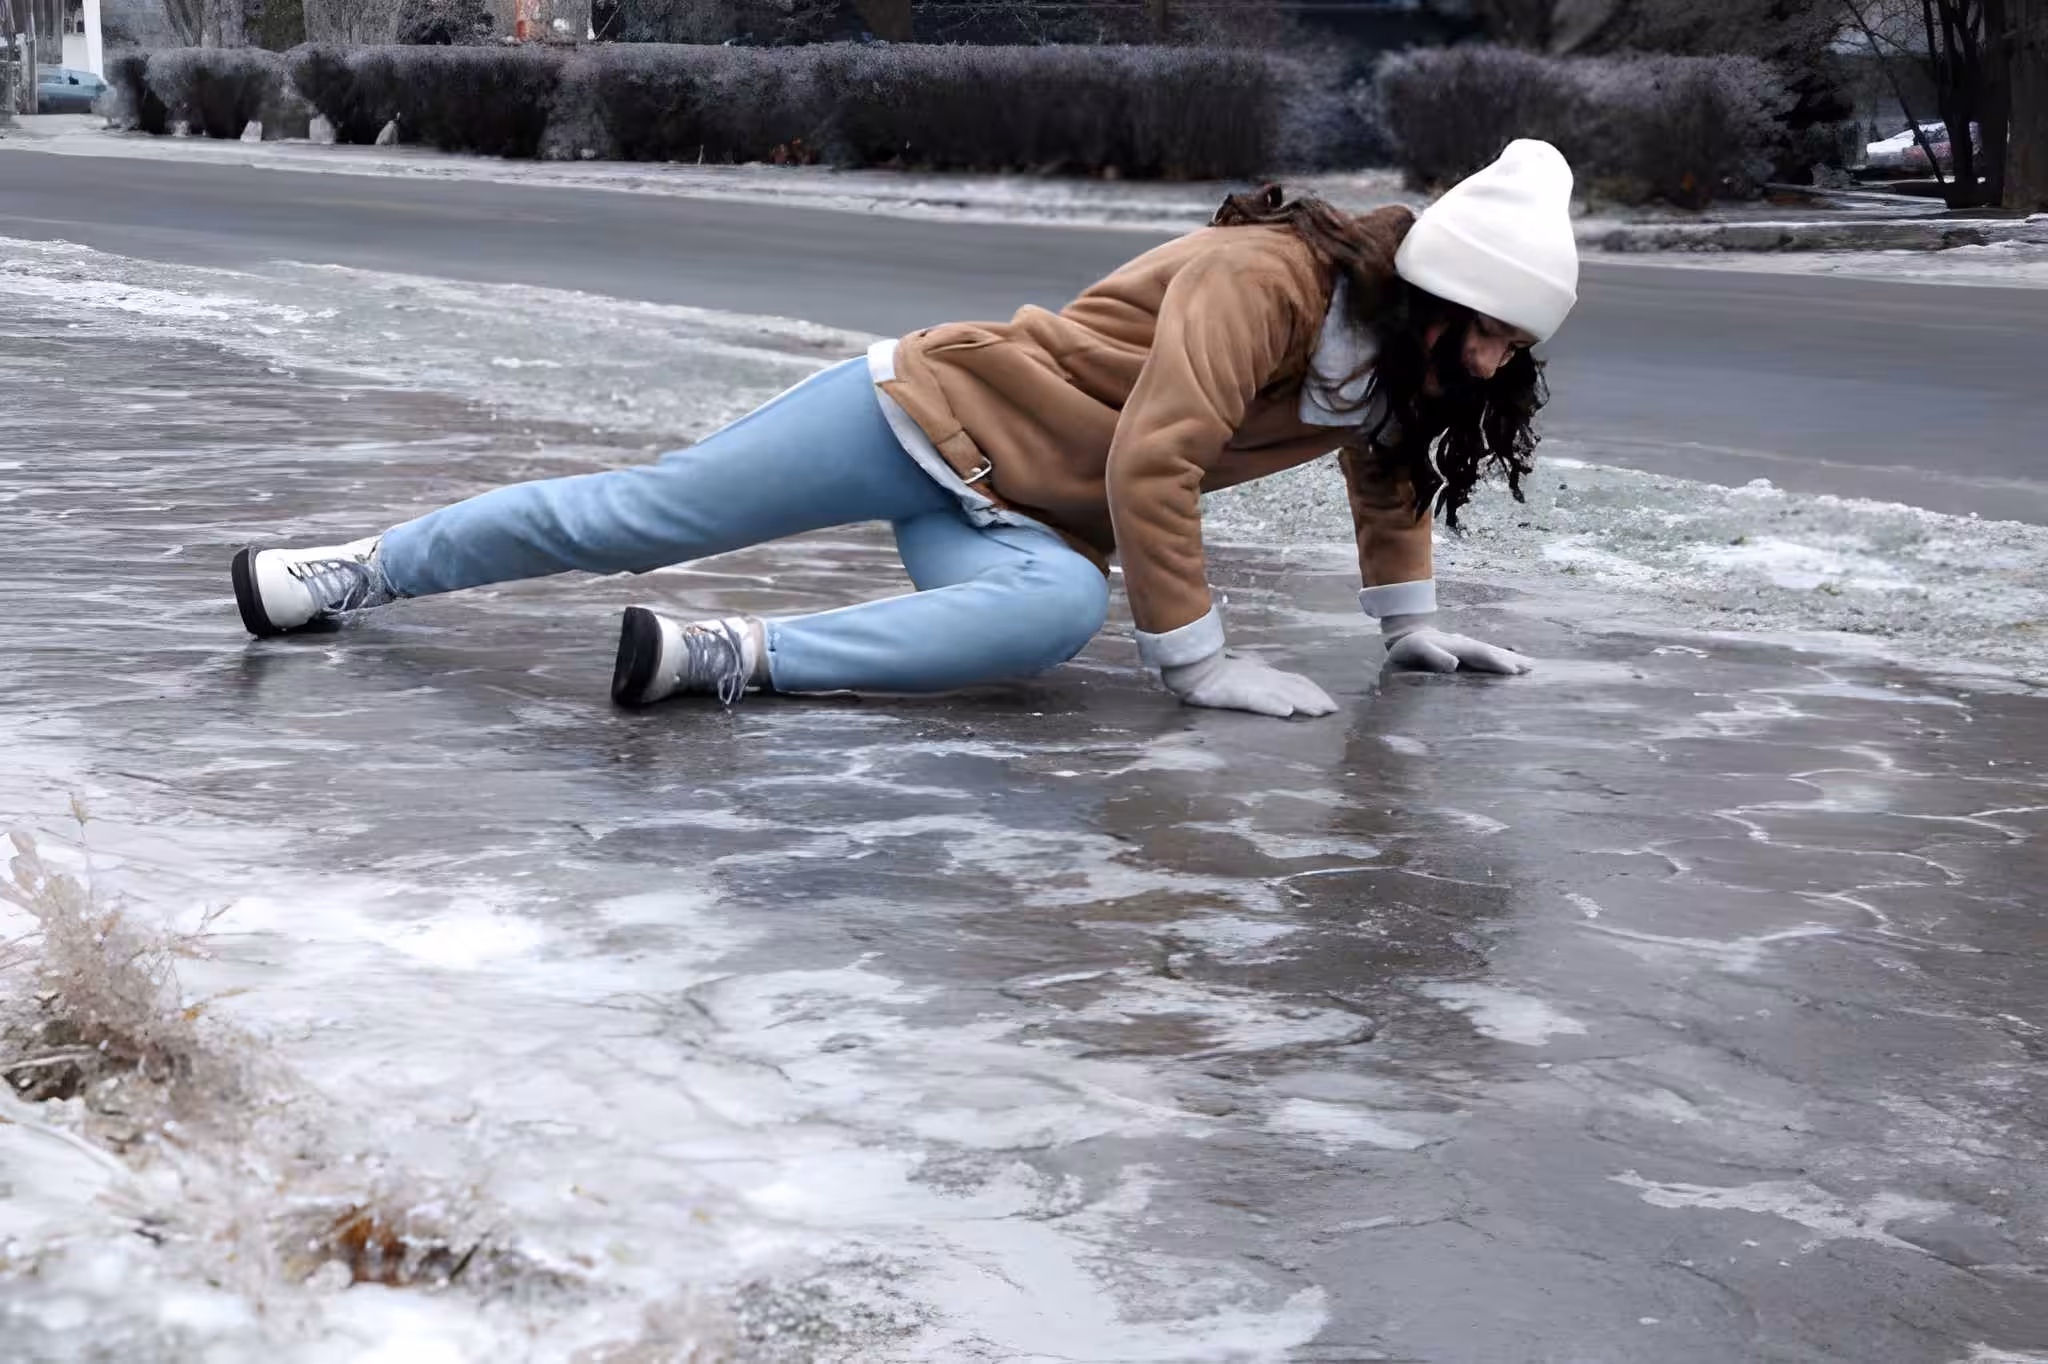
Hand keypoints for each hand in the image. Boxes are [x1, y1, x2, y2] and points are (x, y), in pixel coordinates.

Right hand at [1161, 651, 1338, 717]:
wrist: (1196, 670)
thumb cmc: (1216, 673)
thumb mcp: (1244, 672)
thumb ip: (1259, 678)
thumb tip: (1274, 687)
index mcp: (1265, 673)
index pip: (1296, 680)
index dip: (1313, 690)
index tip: (1328, 701)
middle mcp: (1265, 677)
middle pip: (1297, 687)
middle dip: (1317, 698)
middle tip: (1334, 710)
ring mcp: (1254, 685)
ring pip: (1285, 693)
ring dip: (1304, 703)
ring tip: (1320, 713)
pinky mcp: (1241, 694)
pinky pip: (1260, 700)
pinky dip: (1274, 705)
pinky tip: (1287, 712)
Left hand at [1383, 625, 1532, 674]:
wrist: (1404, 639)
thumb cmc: (1406, 652)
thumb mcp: (1414, 651)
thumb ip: (1432, 656)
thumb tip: (1454, 664)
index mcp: (1451, 646)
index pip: (1477, 654)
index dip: (1494, 662)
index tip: (1511, 671)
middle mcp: (1462, 644)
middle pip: (1489, 651)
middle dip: (1509, 660)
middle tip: (1531, 669)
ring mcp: (1464, 647)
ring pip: (1490, 652)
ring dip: (1509, 659)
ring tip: (1530, 666)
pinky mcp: (1464, 652)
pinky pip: (1486, 656)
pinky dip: (1501, 659)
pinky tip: (1514, 665)